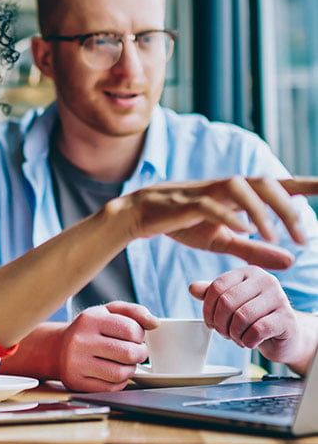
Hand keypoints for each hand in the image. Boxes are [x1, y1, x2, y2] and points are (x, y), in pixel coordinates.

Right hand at [57, 302, 157, 391]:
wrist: (58, 347)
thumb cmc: (89, 328)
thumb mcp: (108, 311)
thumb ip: (134, 312)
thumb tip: (154, 323)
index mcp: (90, 319)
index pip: (130, 329)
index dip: (140, 335)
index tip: (136, 336)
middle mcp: (81, 340)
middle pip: (128, 353)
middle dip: (140, 353)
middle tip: (137, 351)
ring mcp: (77, 363)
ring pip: (121, 373)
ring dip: (131, 369)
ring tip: (126, 361)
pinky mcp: (77, 382)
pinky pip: (111, 388)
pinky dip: (120, 381)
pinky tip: (114, 371)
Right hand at [118, 176, 317, 269]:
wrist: (142, 215)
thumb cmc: (183, 223)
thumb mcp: (223, 241)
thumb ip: (255, 250)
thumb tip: (292, 260)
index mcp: (237, 195)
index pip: (277, 185)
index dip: (305, 185)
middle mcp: (226, 188)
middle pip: (264, 182)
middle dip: (288, 206)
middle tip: (303, 237)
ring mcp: (206, 192)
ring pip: (241, 188)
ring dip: (263, 211)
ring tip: (274, 236)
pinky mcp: (187, 202)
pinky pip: (212, 204)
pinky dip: (231, 215)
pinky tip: (245, 230)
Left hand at [189, 266, 314, 372]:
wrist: (286, 336)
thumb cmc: (256, 317)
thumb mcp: (233, 303)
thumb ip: (212, 294)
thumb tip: (192, 288)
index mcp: (248, 272)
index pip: (217, 286)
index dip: (208, 308)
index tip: (209, 322)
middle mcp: (265, 280)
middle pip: (227, 301)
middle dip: (220, 323)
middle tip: (223, 333)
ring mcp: (279, 298)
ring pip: (241, 317)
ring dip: (233, 334)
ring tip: (237, 338)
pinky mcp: (287, 319)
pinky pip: (257, 330)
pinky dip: (247, 341)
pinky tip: (250, 342)